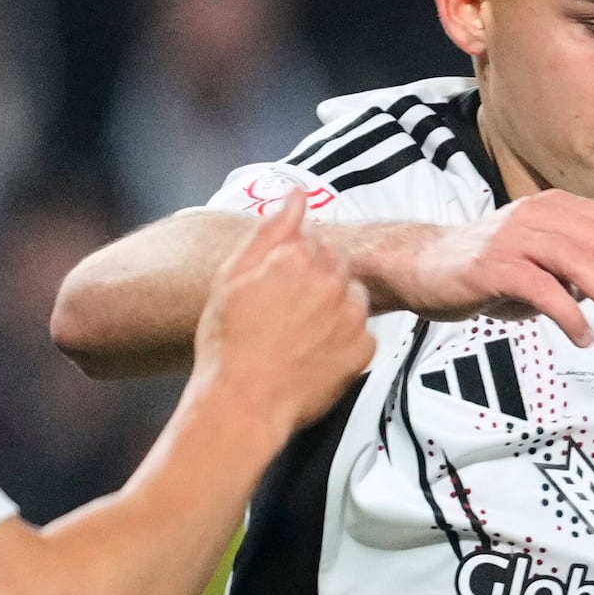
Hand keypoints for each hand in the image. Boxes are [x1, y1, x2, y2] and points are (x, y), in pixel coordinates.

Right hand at [194, 192, 375, 430]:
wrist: (244, 400)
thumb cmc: (228, 340)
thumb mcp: (233, 276)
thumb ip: (271, 230)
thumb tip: (297, 194)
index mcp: (298, 257)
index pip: (314, 240)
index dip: (294, 262)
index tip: (278, 284)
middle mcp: (333, 281)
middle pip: (337, 266)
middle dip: (316, 281)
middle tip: (286, 311)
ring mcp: (353, 316)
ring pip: (351, 298)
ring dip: (333, 308)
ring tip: (298, 333)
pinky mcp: (365, 348)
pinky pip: (361, 333)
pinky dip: (343, 340)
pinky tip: (314, 353)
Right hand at [350, 189, 593, 343]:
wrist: (422, 267)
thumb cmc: (493, 268)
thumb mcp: (547, 262)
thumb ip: (586, 268)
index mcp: (559, 208)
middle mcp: (539, 214)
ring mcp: (514, 237)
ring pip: (579, 262)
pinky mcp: (492, 265)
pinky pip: (542, 289)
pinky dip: (570, 315)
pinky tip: (583, 336)